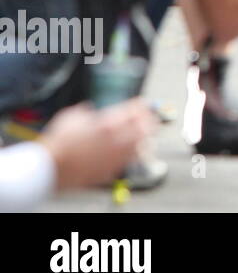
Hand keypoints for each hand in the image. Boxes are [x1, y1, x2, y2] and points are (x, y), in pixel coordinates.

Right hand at [40, 100, 155, 191]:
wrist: (50, 168)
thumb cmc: (58, 141)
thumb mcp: (70, 117)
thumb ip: (84, 111)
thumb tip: (88, 109)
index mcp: (108, 123)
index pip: (135, 110)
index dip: (141, 105)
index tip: (143, 103)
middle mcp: (117, 139)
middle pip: (145, 127)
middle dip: (150, 121)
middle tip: (152, 118)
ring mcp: (116, 156)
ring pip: (142, 145)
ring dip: (146, 138)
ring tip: (148, 135)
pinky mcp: (112, 169)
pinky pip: (130, 160)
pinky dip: (134, 154)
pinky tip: (133, 151)